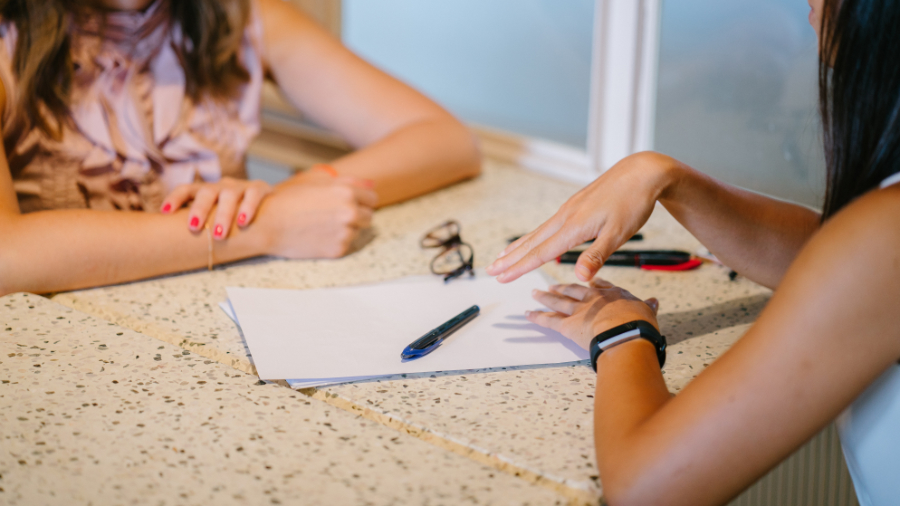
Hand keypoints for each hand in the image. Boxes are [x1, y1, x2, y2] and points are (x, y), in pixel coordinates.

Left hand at [161, 177, 272, 239]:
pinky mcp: (260, 189)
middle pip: (207, 192)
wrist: (269, 207)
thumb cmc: (233, 217)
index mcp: (206, 192)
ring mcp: (240, 187)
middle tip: (194, 228)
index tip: (164, 212)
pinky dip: (248, 207)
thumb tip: (170, 244)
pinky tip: (243, 222)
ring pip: (229, 195)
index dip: (175, 199)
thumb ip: (199, 225)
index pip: (186, 189)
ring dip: (223, 214)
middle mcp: (221, 186)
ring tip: (219, 234)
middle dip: (199, 209)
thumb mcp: (214, 217)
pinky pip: (253, 195)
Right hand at [255, 175, 377, 258]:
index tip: (350, 203)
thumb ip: (349, 182)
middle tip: (333, 216)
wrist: (267, 224)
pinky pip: (346, 244)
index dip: (361, 201)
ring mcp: (345, 232)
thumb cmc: (289, 199)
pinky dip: (335, 241)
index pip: (372, 198)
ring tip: (322, 225)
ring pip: (357, 231)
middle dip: (356, 216)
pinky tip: (318, 235)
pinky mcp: (338, 249)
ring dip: (346, 229)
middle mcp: (350, 212)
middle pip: (368, 216)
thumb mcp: (318, 182)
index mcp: (347, 192)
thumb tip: (372, 184)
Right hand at [486, 151, 678, 282]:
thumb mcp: (619, 233)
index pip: (540, 252)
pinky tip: (534, 238)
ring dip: (519, 246)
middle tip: (490, 270)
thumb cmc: (633, 202)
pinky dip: (534, 235)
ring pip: (538, 232)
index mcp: (574, 226)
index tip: (501, 277)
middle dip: (510, 258)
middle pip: (532, 242)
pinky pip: (547, 225)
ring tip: (502, 256)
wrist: (642, 172)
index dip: (519, 267)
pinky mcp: (575, 205)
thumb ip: (596, 256)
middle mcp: (565, 217)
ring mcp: (569, 209)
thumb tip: (579, 278)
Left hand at [527, 278, 658, 350]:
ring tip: (535, 294)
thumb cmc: (639, 325)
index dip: (592, 283)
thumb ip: (648, 307)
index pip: (600, 286)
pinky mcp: (567, 326)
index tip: (587, 280)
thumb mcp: (647, 312)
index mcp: (613, 294)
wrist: (626, 334)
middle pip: (574, 290)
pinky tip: (527, 314)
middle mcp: (593, 299)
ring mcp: (578, 311)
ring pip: (558, 302)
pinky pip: (548, 321)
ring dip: (545, 298)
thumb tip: (654, 302)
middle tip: (552, 285)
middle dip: (562, 288)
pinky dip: (537, 318)